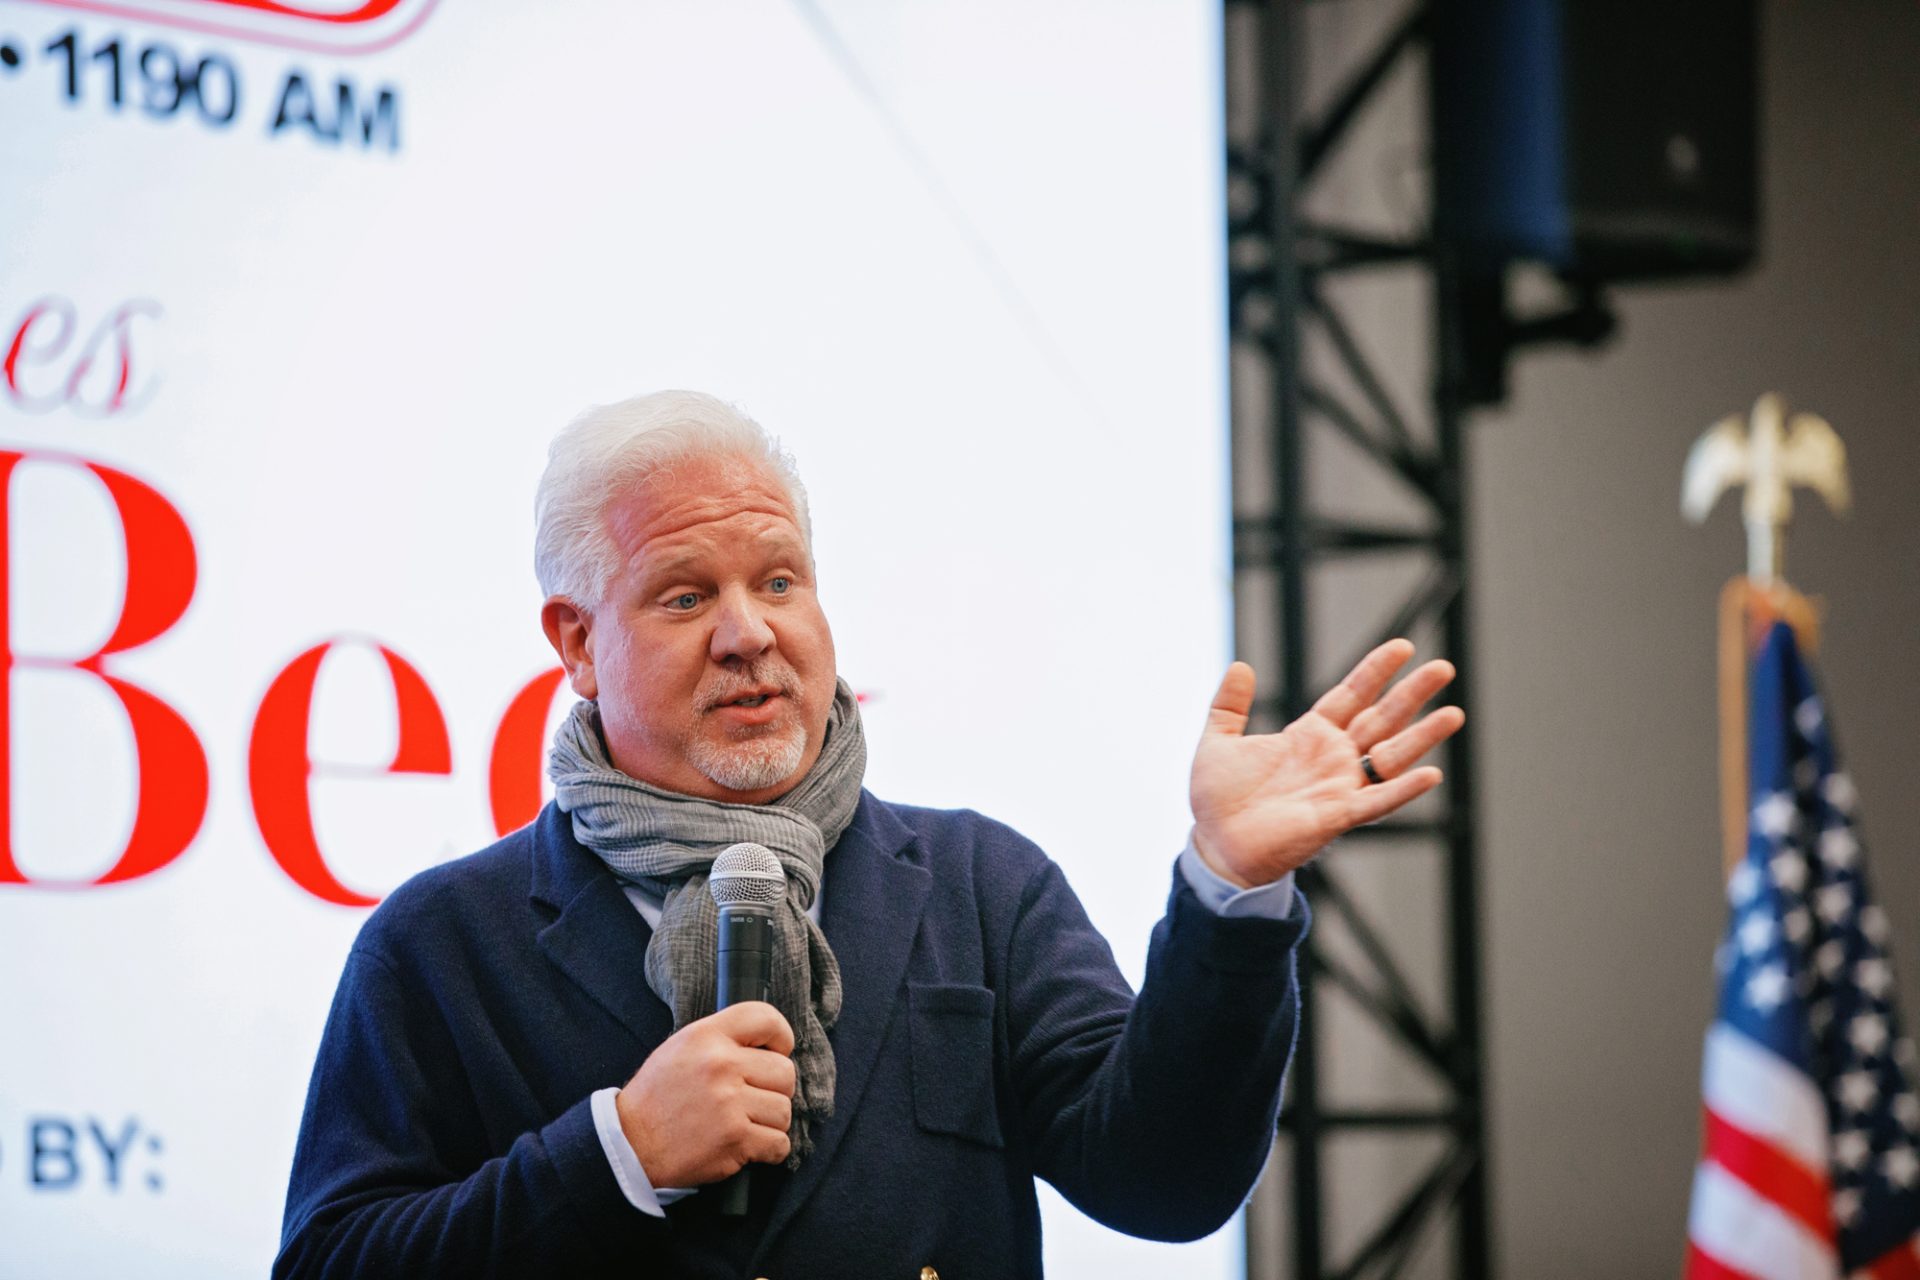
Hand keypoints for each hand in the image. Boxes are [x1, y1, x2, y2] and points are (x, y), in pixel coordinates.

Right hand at [614, 1001, 796, 1187]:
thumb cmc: (658, 1097)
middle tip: (752, 1099)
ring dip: (770, 1122)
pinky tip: (748, 1145)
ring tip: (744, 1123)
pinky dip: (769, 1149)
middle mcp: (720, 1065)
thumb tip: (766, 1045)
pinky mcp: (735, 1139)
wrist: (630, 1145)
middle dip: (775, 1089)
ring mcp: (729, 1104)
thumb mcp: (681, 1048)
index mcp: (706, 1036)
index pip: (766, 1018)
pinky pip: (779, 1143)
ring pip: (784, 1110)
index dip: (781, 1037)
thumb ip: (722, 1039)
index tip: (778, 1052)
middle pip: (785, 1071)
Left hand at [1189, 640, 1463, 887]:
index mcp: (1308, 735)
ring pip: (1391, 756)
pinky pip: (1377, 801)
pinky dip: (1403, 788)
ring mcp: (1339, 786)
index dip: (1375, 670)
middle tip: (1444, 667)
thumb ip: (1230, 705)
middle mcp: (1332, 758)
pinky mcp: (1337, 816)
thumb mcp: (1219, 741)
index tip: (1402, 646)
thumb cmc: (1217, 799)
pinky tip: (1430, 774)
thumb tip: (1240, 666)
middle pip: (1381, 718)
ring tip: (1454, 713)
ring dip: (1422, 736)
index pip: (1351, 695)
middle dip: (1412, 694)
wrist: (1215, 846)